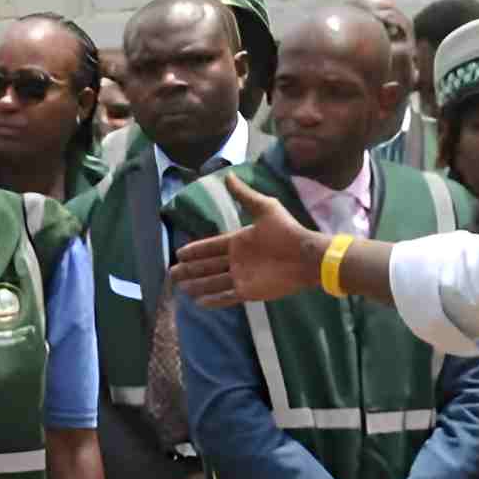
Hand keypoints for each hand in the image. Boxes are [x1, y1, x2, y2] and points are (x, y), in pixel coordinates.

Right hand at [170, 177, 321, 307]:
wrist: (306, 257)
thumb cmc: (287, 232)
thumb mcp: (265, 208)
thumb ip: (245, 195)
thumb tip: (228, 175)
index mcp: (238, 241)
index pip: (211, 247)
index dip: (195, 250)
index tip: (179, 253)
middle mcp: (237, 260)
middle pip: (207, 266)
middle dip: (189, 270)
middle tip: (172, 274)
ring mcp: (242, 277)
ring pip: (213, 282)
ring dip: (197, 285)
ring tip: (181, 289)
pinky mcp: (249, 292)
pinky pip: (226, 297)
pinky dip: (213, 300)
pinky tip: (199, 302)